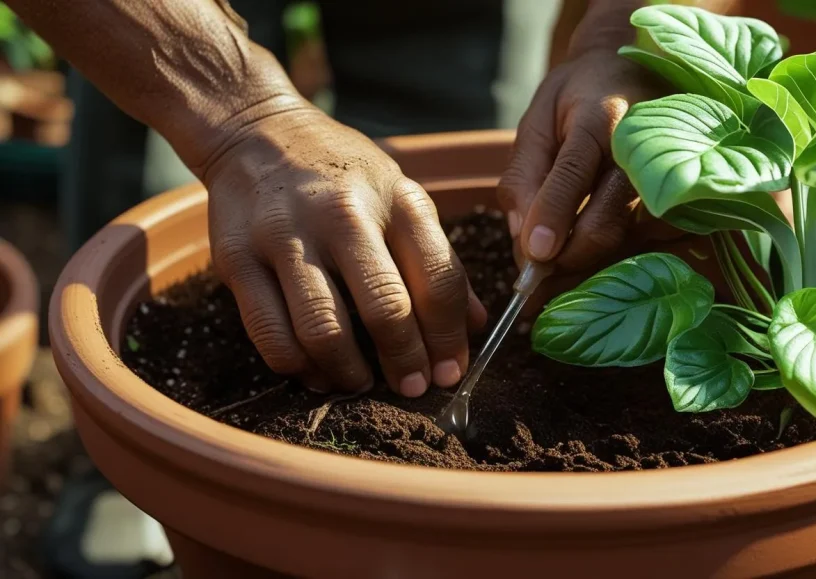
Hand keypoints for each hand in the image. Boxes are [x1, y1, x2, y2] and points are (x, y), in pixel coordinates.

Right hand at [200, 105, 486, 396]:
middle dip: (406, 362)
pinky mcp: (237, 258)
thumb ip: (438, 261)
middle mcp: (342, 215)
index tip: (452, 372)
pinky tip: (316, 371)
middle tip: (414, 389)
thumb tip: (476, 326)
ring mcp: (285, 236)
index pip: (437, 279)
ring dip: (351, 372)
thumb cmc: (344, 176)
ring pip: (324, 330)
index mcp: (396, 199)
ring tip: (362, 383)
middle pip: (386, 308)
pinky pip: (270, 334)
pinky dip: (299, 366)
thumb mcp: (401, 197)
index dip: (449, 337)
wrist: (255, 130)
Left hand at [498, 50, 669, 276]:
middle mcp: (642, 150)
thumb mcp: (537, 122)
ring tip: (557, 263)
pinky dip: (611, 260)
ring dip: (585, 266)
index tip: (534, 257)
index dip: (551, 218)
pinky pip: (642, 248)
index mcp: (601, 118)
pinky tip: (588, 252)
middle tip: (532, 278)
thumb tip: (526, 240)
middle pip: (603, 226)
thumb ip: (525, 178)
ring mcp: (668, 178)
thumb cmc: (577, 96)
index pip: (573, 176)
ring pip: (622, 245)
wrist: (634, 69)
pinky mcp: (681, 202)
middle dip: (564, 261)